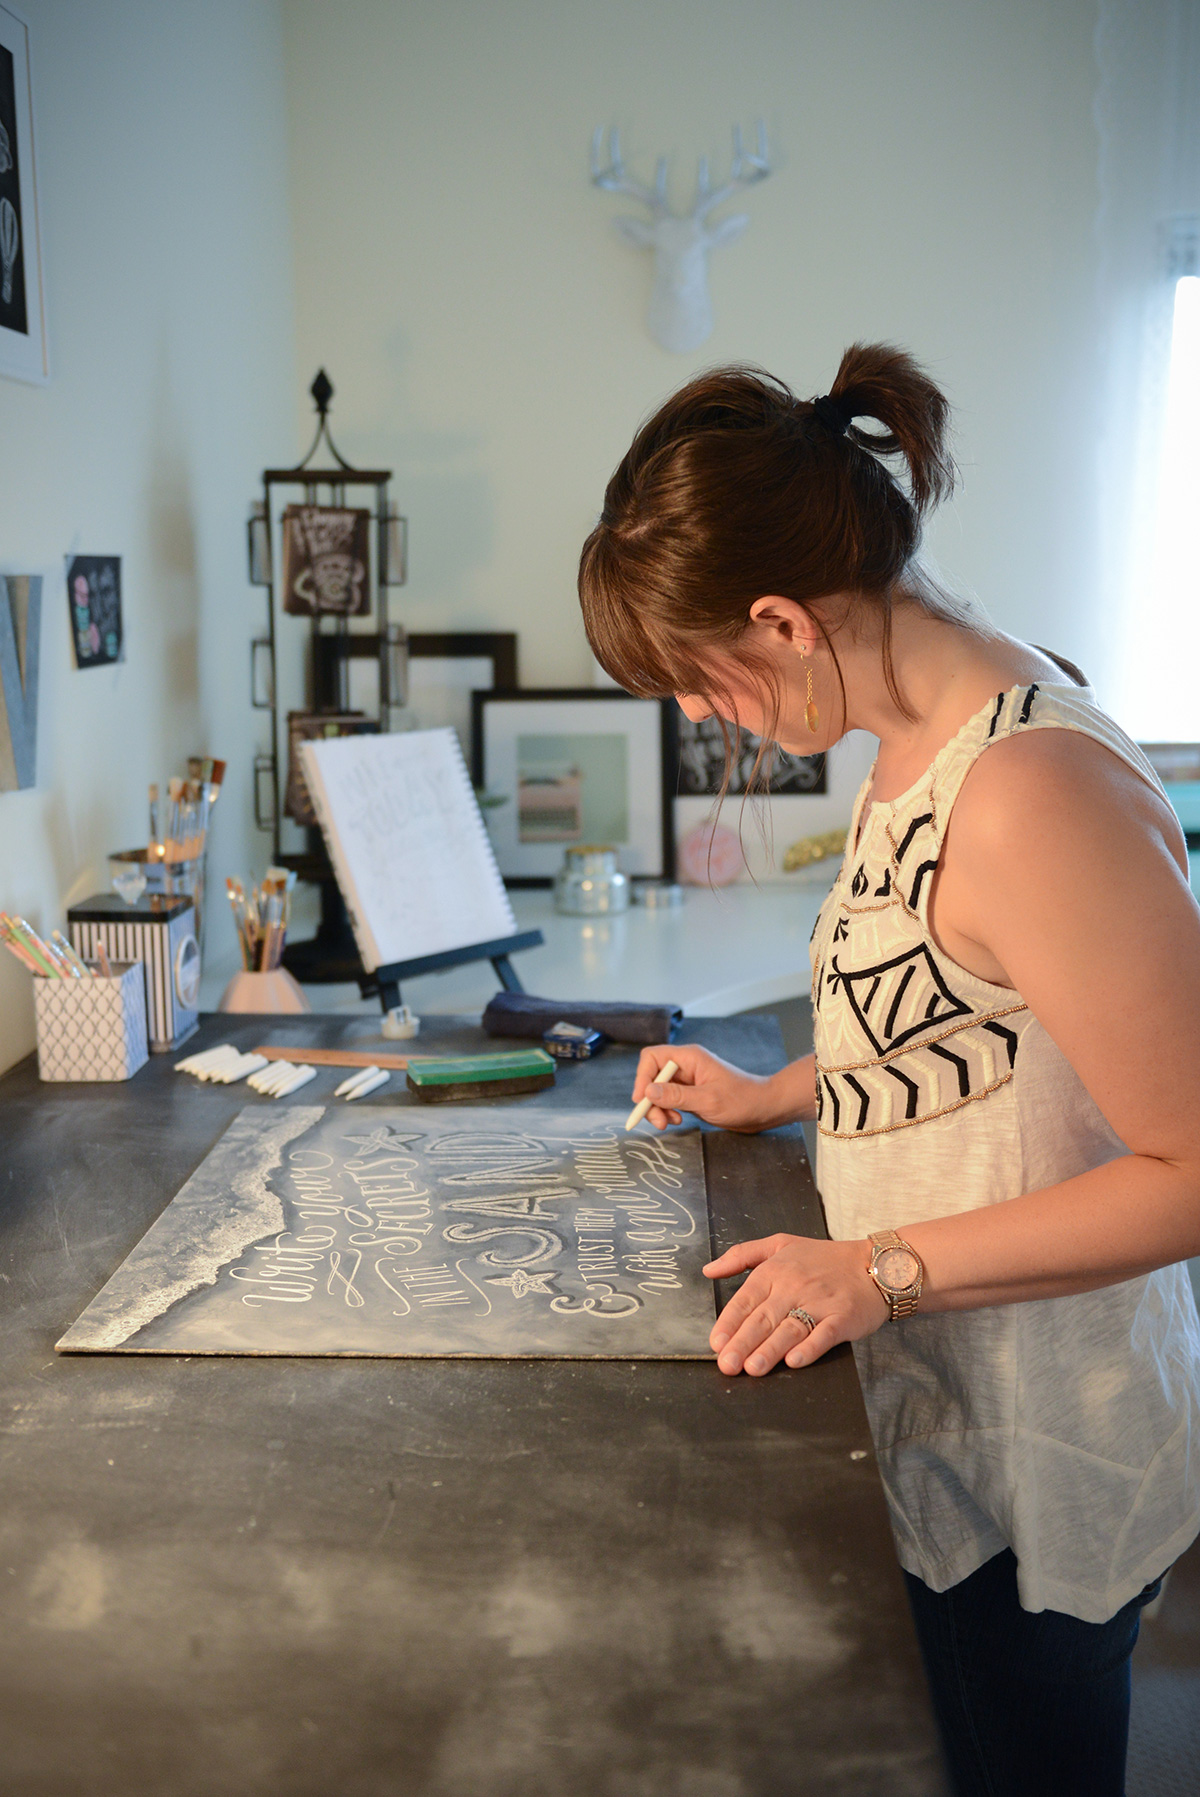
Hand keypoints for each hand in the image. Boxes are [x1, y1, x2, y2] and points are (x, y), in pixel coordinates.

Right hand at [631, 1044, 787, 1132]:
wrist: (764, 1108)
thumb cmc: (742, 1100)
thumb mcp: (708, 1100)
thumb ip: (677, 1096)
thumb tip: (648, 1092)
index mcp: (689, 1058)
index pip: (652, 1058)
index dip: (642, 1077)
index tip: (642, 1100)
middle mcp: (685, 1066)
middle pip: (652, 1076)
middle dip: (650, 1099)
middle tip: (658, 1121)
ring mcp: (688, 1080)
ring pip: (658, 1090)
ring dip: (658, 1108)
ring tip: (670, 1123)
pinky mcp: (691, 1094)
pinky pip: (669, 1099)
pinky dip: (667, 1111)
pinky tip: (677, 1120)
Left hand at [704, 1233, 888, 1373]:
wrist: (874, 1266)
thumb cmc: (824, 1259)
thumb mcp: (780, 1245)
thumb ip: (741, 1255)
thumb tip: (708, 1270)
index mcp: (775, 1270)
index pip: (746, 1299)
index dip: (730, 1322)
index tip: (716, 1343)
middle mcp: (795, 1286)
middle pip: (764, 1318)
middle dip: (743, 1343)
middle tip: (727, 1365)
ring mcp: (820, 1302)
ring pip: (790, 1328)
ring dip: (770, 1350)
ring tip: (753, 1368)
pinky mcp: (843, 1317)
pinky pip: (823, 1334)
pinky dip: (809, 1348)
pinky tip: (794, 1361)